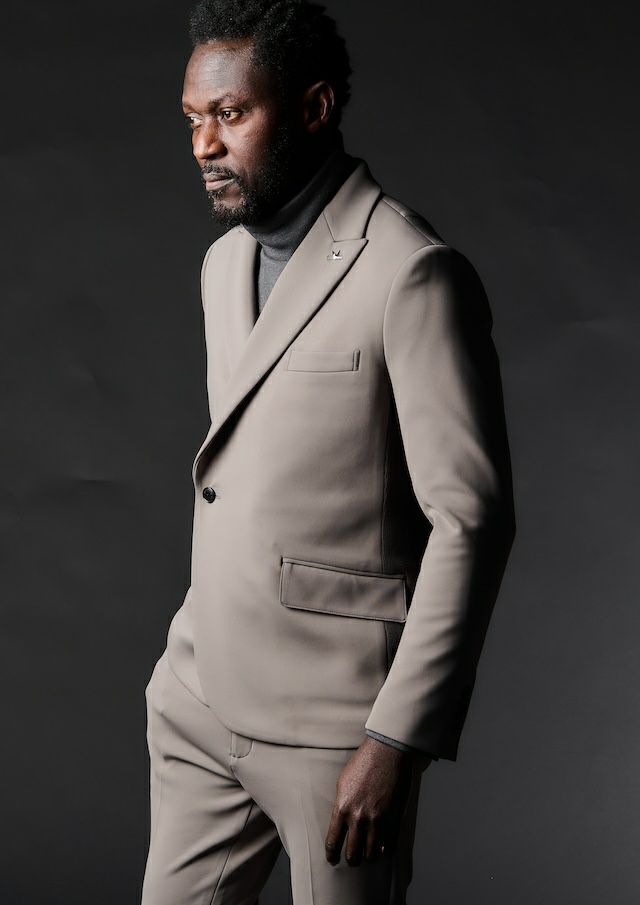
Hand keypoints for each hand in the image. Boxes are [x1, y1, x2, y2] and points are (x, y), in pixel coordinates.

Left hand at [324, 735, 429, 865]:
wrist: (386, 752)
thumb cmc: (363, 763)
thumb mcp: (342, 783)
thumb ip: (341, 805)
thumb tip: (340, 823)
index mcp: (342, 808)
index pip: (333, 842)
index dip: (332, 855)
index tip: (333, 860)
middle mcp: (358, 818)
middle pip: (353, 854)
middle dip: (352, 860)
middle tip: (353, 860)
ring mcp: (378, 820)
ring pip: (371, 854)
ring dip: (369, 856)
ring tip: (368, 855)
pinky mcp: (394, 818)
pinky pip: (389, 845)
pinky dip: (385, 850)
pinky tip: (382, 849)